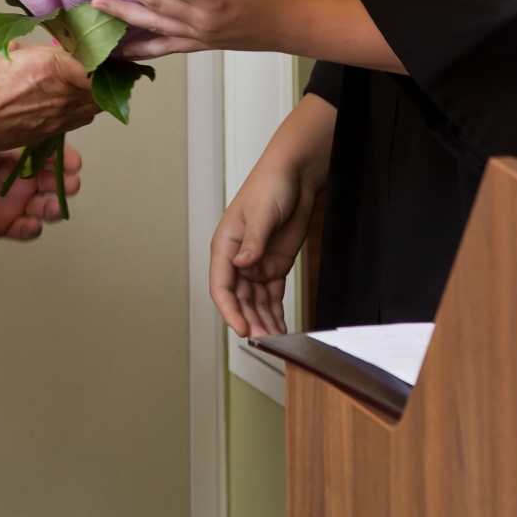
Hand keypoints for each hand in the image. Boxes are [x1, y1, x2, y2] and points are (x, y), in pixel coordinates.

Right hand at [0, 41, 98, 153]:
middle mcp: (63, 94)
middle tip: (101, 63)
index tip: (103, 48)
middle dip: (105, 74)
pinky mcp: (54, 132)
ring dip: (97, 92)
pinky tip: (74, 98)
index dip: (105, 56)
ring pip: (96, 105)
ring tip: (89, 80)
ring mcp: (60, 116)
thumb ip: (42, 50)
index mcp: (53, 67)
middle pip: (103, 86)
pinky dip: (84, 107)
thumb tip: (59, 48)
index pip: (99, 64)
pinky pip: (82, 118)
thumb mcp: (10, 50)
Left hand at [0, 144, 82, 239]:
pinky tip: (31, 224)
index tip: (74, 163)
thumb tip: (37, 132)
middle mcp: (23, 179)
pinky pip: (24, 230)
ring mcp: (15, 202)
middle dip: (65, 184)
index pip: (52, 156)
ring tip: (52, 208)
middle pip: (55, 184)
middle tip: (70, 184)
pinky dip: (32, 229)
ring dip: (54, 208)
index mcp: (22, 155)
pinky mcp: (4, 224)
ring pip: (46, 208)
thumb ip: (9, 141)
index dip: (65, 159)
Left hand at [91, 0, 307, 57]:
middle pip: (153, 2)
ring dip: (123, 13)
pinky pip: (166, 47)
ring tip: (96, 3)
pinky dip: (142, 49)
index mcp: (213, 0)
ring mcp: (199, 37)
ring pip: (153, 26)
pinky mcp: (201, 45)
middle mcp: (200, 22)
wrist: (296, 24)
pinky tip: (121, 51)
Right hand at [212, 162, 312, 337]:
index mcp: (225, 246)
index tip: (241, 328)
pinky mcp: (274, 266)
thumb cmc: (269, 185)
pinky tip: (280, 328)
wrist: (295, 176)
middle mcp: (238, 260)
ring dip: (262, 321)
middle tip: (264, 340)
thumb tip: (242, 264)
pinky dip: (275, 313)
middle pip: (239, 300)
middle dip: (250, 321)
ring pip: (255, 303)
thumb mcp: (261, 213)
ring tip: (275, 339)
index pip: (222, 286)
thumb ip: (253, 241)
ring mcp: (256, 265)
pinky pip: (272, 296)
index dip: (229, 310)